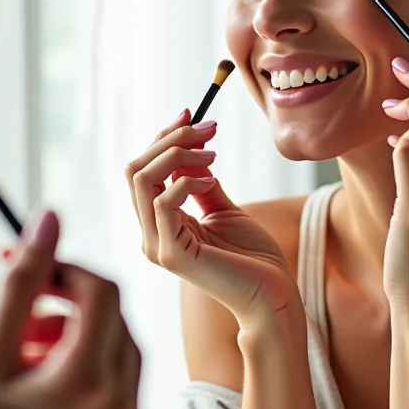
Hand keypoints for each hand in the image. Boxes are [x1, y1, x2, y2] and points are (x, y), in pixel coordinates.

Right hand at [0, 210, 140, 408]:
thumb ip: (22, 282)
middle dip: (66, 300)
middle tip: (22, 312)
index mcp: (86, 379)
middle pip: (111, 310)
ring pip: (116, 335)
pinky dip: (86, 355)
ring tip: (26, 349)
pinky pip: (118, 365)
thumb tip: (49, 220)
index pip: (100, 289)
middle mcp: (117, 398)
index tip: (33, 269)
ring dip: (74, 328)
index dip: (67, 269)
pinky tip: (44, 372)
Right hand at [126, 109, 298, 325]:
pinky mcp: (172, 255)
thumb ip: (201, 182)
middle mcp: (150, 234)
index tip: (192, 113)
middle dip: (170, 138)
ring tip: (214, 154)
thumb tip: (190, 148)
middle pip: (135, 169)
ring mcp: (157, 246)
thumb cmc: (252, 257)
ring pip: (142, 180)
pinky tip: (214, 181)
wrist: (273, 294)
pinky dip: (187, 181)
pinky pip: (164, 202)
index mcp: (158, 224)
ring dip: (178, 154)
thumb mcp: (223, 208)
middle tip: (209, 128)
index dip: (163, 136)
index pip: (142, 170)